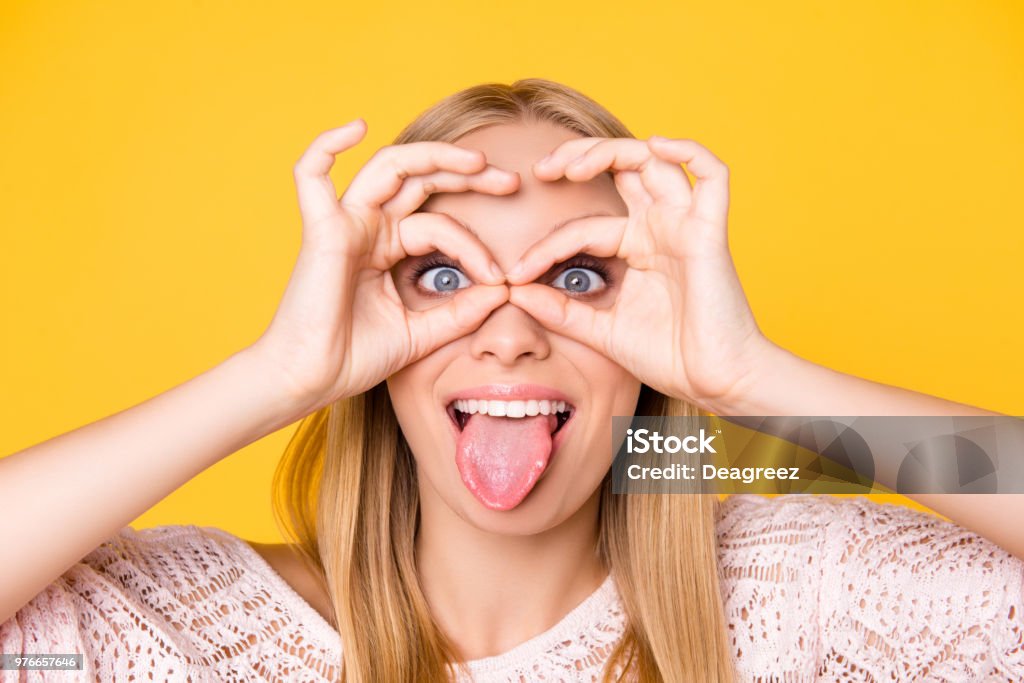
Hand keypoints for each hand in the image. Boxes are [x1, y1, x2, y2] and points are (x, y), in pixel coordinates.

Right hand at [251, 119, 517, 412]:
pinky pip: (311, 175)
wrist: (310, 381)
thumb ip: (460, 312)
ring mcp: (344, 224)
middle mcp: (368, 228)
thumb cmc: (355, 358)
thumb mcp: (423, 333)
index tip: (504, 278)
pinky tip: (357, 126)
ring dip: (434, 157)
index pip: (440, 224)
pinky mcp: (321, 230)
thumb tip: (505, 291)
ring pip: (390, 169)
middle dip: (468, 176)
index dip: (475, 245)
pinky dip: (327, 145)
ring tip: (477, 162)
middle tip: (511, 182)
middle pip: (421, 180)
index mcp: (388, 248)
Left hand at [505, 135, 771, 411]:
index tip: (514, 274)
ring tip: (572, 165)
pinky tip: (658, 144)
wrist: (715, 382)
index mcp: (637, 247)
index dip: (546, 245)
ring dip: (611, 151)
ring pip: (654, 161)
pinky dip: (690, 151)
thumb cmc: (668, 357)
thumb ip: (560, 310)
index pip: (584, 226)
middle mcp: (661, 228)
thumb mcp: (600, 330)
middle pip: (621, 168)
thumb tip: (513, 290)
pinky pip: (713, 175)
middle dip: (578, 158)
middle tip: (541, 170)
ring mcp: (686, 226)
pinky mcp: (711, 232)